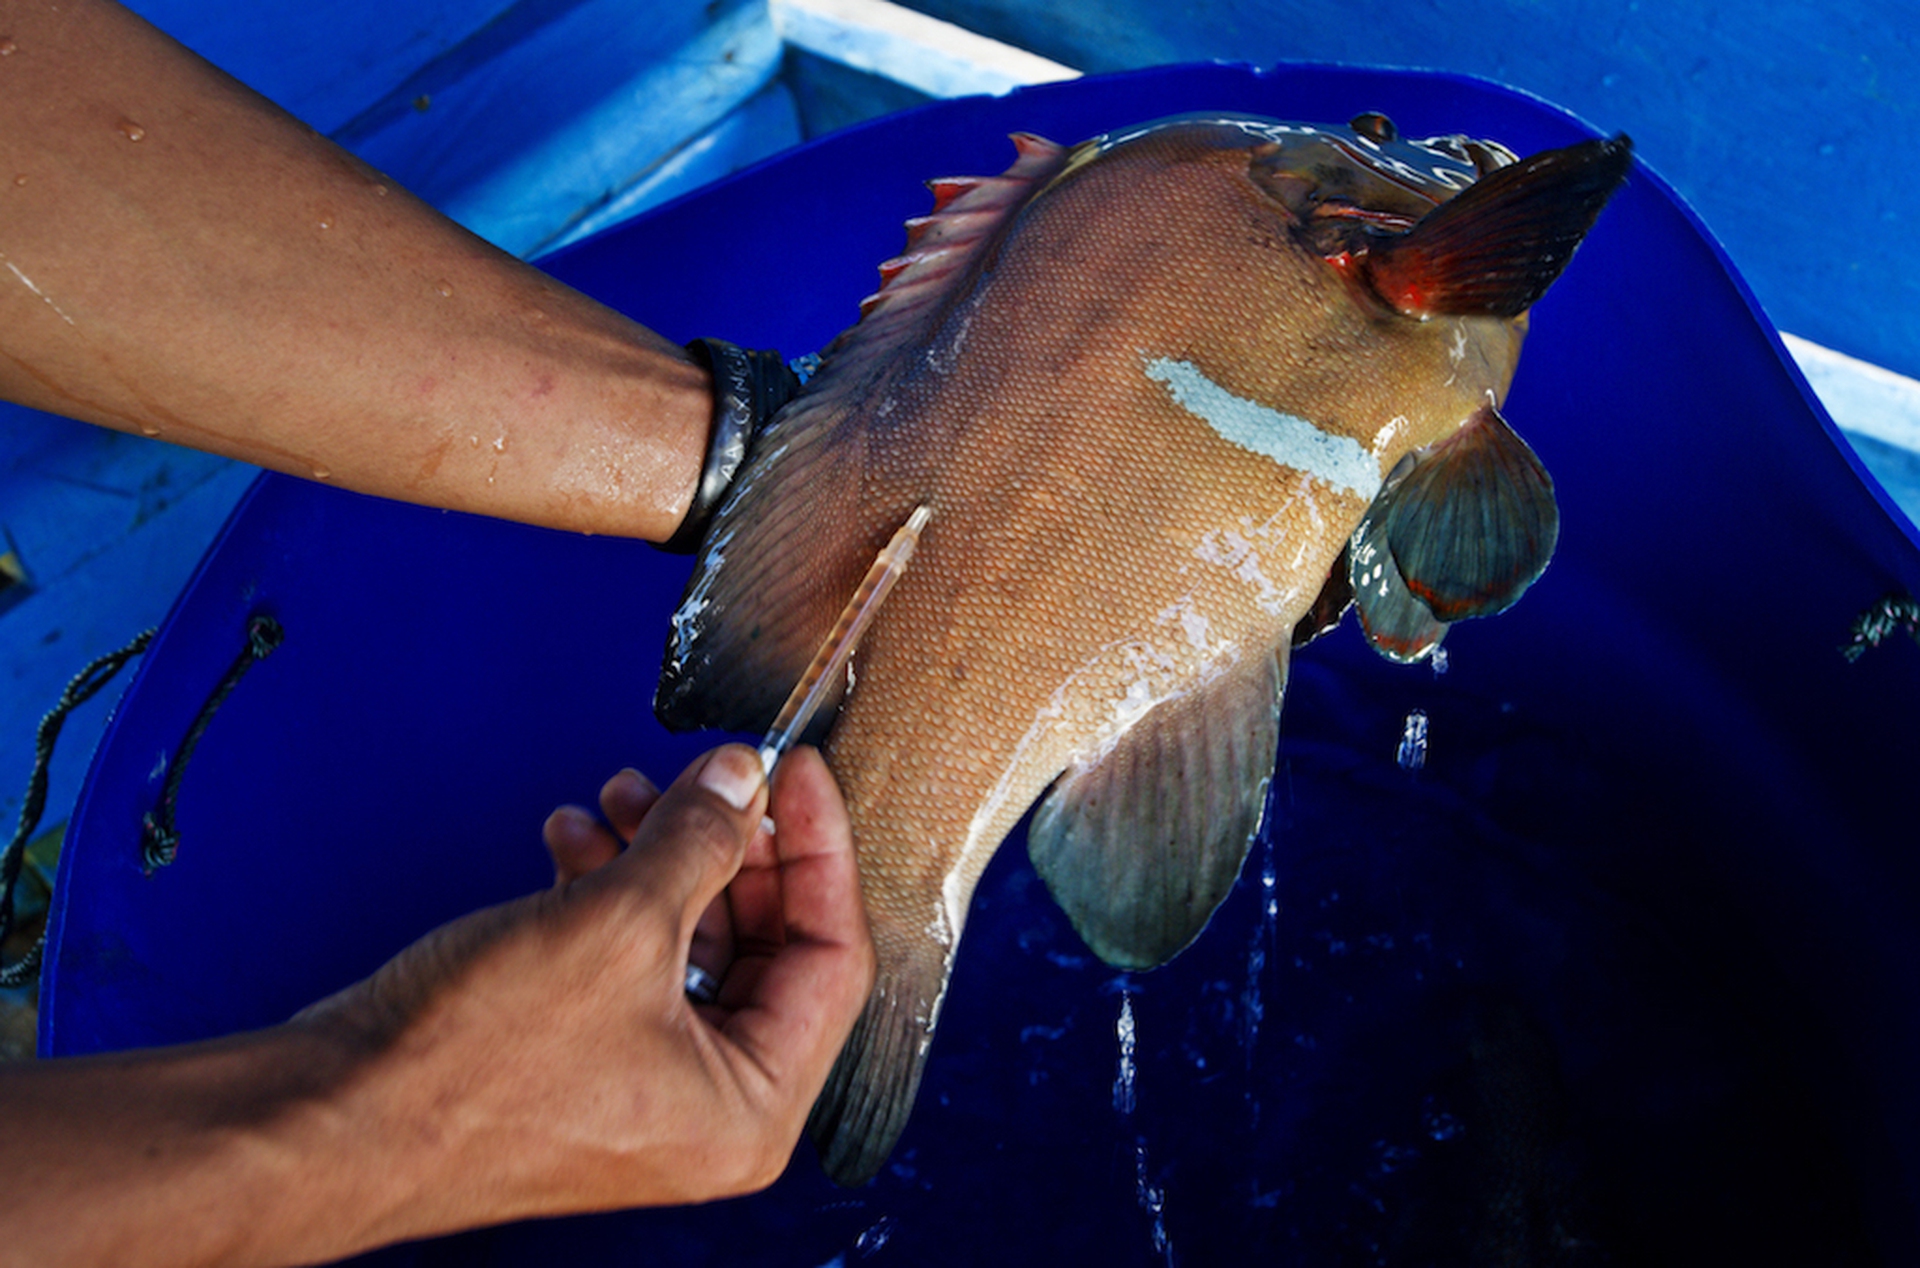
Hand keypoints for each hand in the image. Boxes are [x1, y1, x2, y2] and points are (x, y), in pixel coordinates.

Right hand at [298, 744, 873, 1244]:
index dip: (819, 849)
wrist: (326, 1119)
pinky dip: (610, 892)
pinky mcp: (582, 1064)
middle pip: (764, 943)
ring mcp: (643, 1089)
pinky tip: (572, 840)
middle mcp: (709, 1111)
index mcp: (752, 1108)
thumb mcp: (615, 924)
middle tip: (708, 777)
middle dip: (728, 846)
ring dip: (661, 856)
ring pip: (689, 943)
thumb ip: (698, 839)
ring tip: (623, 796)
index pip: (833, 954)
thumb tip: (743, 780)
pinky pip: (629, 962)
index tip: (794, 773)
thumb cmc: (464, 1070)